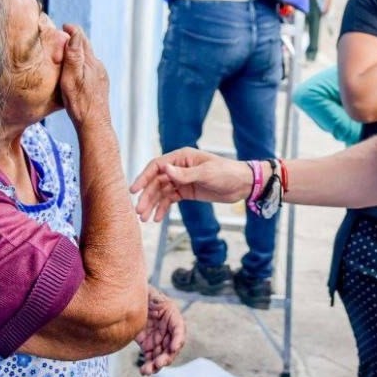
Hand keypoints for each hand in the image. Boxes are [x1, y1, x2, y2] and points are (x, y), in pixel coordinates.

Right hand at [59, 24, 111, 128]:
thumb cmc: (80, 103)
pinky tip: (76, 70)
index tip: (63, 26)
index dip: (72, 31)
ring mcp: (101, 76)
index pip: (82, 39)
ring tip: (67, 51)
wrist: (94, 124)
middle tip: (62, 35)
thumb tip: (74, 35)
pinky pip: (90, 68)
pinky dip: (82, 64)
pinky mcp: (100, 84)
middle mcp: (98, 66)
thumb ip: (73, 57)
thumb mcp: (71, 78)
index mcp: (91, 62)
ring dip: (79, 52)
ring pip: (89, 58)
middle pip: (86, 47)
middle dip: (75, 39)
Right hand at [130, 148, 252, 221]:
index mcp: (181, 158)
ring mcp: (182, 180)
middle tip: (139, 211)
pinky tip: (157, 218)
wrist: (242, 184)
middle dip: (147, 196)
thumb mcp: (206, 173)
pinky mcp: (186, 191)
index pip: (157, 166)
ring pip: (161, 192)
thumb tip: (164, 169)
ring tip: (145, 218)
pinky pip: (170, 199)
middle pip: (156, 182)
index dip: (144, 177)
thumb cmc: (226, 173)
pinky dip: (163, 208)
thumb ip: (184, 174)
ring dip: (152, 204)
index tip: (134, 190)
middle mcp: (178, 168)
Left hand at [136, 287, 185, 374]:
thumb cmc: (143, 295)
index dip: (178, 339)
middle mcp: (167, 330)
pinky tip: (144, 371)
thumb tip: (154, 299)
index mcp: (172, 316)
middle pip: (171, 347)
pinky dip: (149, 366)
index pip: (179, 329)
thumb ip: (153, 297)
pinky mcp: (148, 346)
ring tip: (147, 370)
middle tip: (159, 363)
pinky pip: (151, 358)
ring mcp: (159, 339)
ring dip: (157, 365)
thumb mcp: (150, 293)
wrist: (130, 301)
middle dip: (167, 357)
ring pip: (162, 355)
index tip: (173, 348)